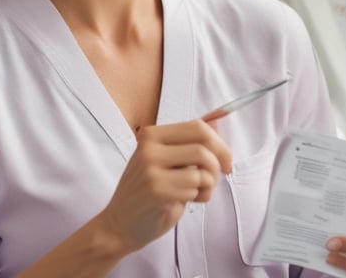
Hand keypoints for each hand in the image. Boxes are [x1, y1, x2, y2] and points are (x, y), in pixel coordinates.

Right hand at [95, 119, 231, 254]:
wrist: (120, 223)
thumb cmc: (146, 192)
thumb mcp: (165, 161)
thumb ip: (188, 143)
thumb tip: (217, 122)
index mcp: (152, 135)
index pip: (197, 127)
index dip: (219, 143)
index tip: (226, 160)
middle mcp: (150, 147)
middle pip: (203, 146)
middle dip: (219, 164)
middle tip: (218, 177)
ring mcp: (151, 167)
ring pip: (202, 168)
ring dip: (209, 184)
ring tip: (197, 192)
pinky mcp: (158, 189)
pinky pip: (195, 186)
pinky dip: (200, 196)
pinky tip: (187, 200)